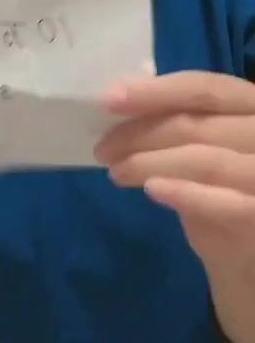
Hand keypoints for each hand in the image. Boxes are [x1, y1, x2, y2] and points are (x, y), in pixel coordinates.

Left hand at [95, 71, 254, 281]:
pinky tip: (152, 191)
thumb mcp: (206, 147)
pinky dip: (184, 193)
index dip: (156, 92)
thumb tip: (122, 106)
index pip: (206, 88)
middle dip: (142, 133)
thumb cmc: (225, 190)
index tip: (109, 100)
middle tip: (102, 147)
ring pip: (205, 160)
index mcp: (252, 103)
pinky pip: (225, 202)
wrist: (253, 255)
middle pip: (197, 124)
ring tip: (117, 171)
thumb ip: (180, 123)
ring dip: (151, 164)